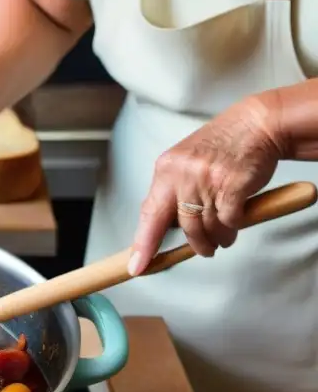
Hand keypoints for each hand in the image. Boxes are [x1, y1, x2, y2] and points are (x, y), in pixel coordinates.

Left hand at [128, 96, 281, 274]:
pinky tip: (238, 222)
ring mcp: (207, 179)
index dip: (143, 244)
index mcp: (165, 170)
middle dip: (196, 244)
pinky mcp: (232, 184)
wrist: (256, 124)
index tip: (136, 267)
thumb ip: (175, 191)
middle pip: (182, 226)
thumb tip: (167, 227)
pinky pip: (229, 220)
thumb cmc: (222, 147)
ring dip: (218, 237)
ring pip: (207, 226)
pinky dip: (233, 227)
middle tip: (206, 249)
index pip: (149, 214)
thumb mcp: (186, 162)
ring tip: (225, 236)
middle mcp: (182, 174)